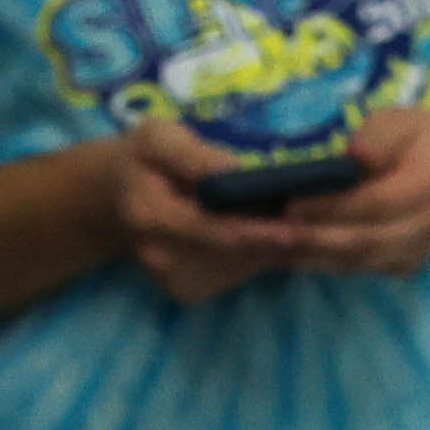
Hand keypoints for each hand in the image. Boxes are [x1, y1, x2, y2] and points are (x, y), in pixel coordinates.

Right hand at [109, 119, 288, 306]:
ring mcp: (173, 281)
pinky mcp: (187, 291)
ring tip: (296, 225)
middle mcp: (160, 258)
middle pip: (231, 256)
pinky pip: (234, 277)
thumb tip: (231, 169)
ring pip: (238, 269)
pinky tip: (268, 236)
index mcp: (149, 216)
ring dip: (271, 251)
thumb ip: (190, 154)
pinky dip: (257, 258)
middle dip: (273, 242)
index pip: (210, 229)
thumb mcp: (158, 138)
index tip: (294, 229)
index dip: (254, 231)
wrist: (117, 197)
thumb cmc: (142, 160)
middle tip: (312, 223)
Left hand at [250, 98, 429, 278]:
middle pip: (365, 242)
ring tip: (268, 248)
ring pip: (359, 262)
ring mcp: (420, 252)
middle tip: (267, 235)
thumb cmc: (416, 138)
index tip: (290, 207)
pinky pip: (360, 270)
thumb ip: (379, 134)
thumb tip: (356, 154)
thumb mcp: (400, 120)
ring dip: (312, 258)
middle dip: (313, 240)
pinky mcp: (404, 266)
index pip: (375, 204)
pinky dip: (322, 264)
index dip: (331, 208)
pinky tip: (288, 255)